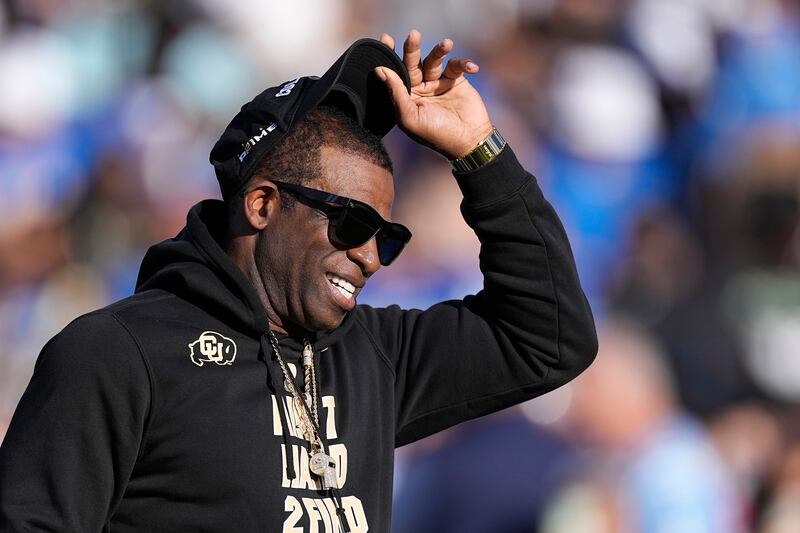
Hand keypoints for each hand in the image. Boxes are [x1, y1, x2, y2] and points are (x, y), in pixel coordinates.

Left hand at [375, 30, 493, 159]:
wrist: (468, 141)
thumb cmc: (436, 134)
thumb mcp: (410, 117)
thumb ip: (396, 93)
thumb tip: (380, 70)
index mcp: (405, 97)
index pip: (394, 73)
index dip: (389, 55)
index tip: (385, 39)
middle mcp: (419, 88)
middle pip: (412, 62)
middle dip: (412, 48)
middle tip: (413, 35)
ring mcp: (437, 83)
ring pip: (434, 60)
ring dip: (440, 51)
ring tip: (447, 44)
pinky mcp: (456, 81)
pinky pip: (456, 66)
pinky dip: (463, 64)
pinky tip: (471, 68)